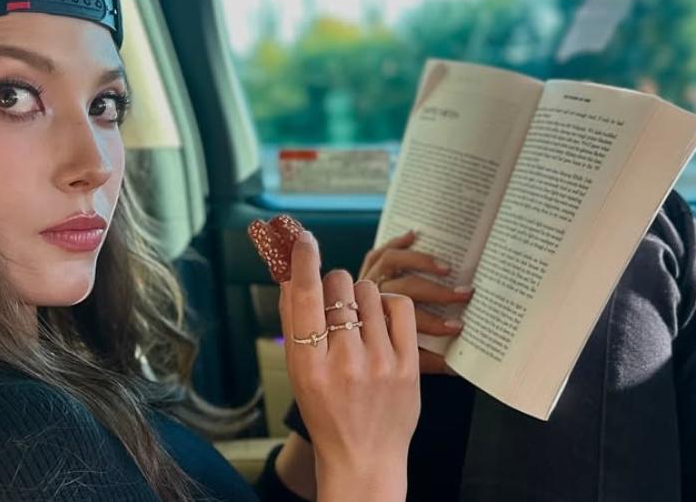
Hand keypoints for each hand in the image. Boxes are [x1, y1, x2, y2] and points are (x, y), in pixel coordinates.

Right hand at [280, 230, 419, 500]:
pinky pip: (399, 307)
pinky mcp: (407, 366)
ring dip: (362, 298)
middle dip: (335, 284)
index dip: (303, 261)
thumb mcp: (299, 372)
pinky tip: (383, 322)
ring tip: (361, 323)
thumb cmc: (326, 411)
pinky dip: (389, 306)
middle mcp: (343, 361)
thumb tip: (288, 273)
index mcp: (308, 364)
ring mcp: (379, 363)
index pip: (304, 298)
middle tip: (337, 304)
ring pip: (369, 292)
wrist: (363, 458)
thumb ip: (294, 323)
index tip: (305, 238)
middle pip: (339, 286)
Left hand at [359, 230, 472, 373]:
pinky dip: (396, 242)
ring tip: (447, 268)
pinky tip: (414, 235)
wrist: (350, 352)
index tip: (457, 326)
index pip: (407, 322)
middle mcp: (369, 302)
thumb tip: (459, 367)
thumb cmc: (383, 359)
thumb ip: (428, 363)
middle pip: (403, 289)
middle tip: (464, 295)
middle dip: (437, 293)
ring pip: (391, 263)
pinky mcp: (367, 272)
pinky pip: (379, 252)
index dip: (434, 323)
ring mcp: (367, 283)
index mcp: (378, 328)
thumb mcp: (403, 366)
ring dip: (420, 262)